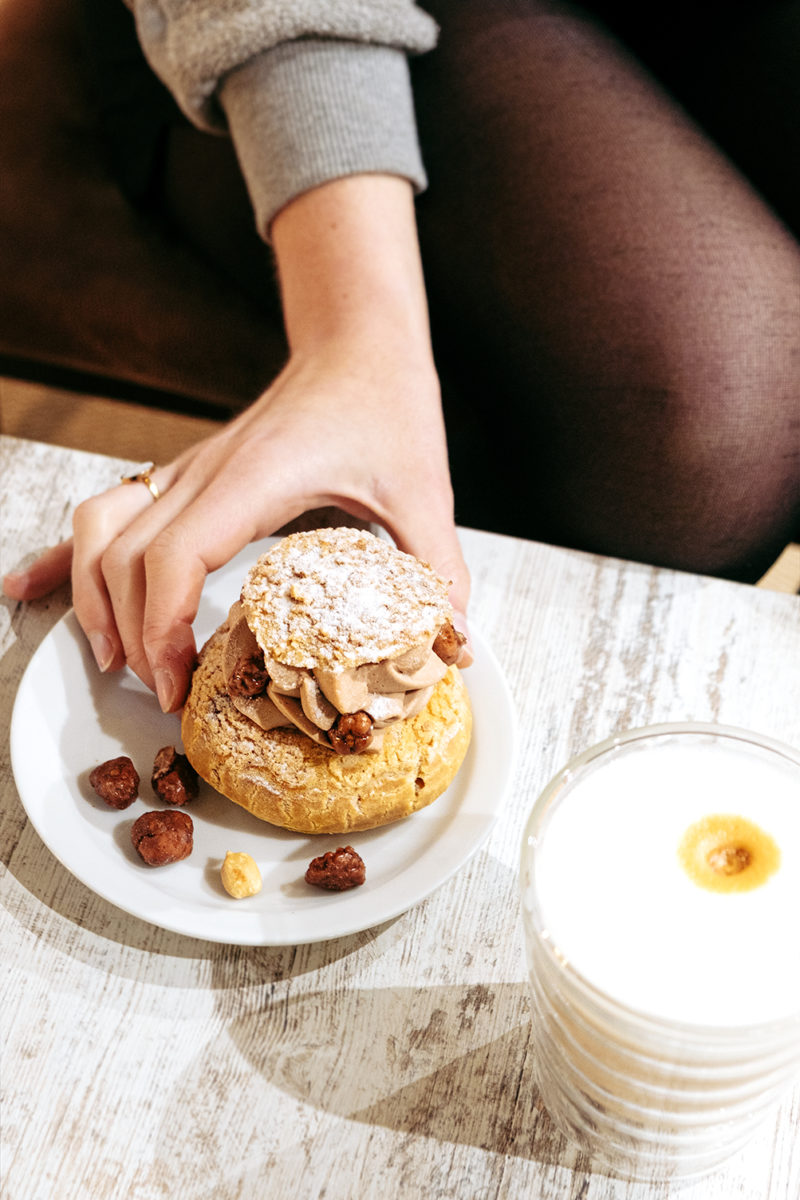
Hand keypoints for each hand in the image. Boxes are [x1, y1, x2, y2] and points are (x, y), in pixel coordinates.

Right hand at [3, 176, 470, 708]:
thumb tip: (453, 643)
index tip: (177, 682)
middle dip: (131, 635)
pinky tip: (32, 587)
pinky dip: (65, 554)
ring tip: (113, 660)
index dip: (162, 626)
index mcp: (255, 477)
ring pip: (99, 531)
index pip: (175, 555)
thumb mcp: (425, 488)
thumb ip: (437, 566)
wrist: (357, 341)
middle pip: (125, 557)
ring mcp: (186, 469)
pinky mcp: (184, 472)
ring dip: (91, 596)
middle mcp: (206, 471)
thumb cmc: (386, 402)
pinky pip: (105, 509)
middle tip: (164, 694)